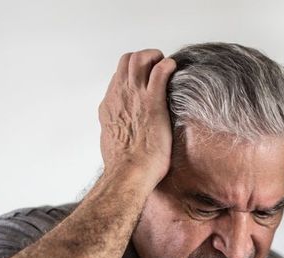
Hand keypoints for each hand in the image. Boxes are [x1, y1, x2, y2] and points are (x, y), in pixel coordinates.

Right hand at [97, 49, 176, 187]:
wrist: (128, 174)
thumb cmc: (123, 167)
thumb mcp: (112, 143)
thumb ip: (117, 131)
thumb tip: (122, 135)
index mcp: (109, 106)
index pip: (117, 78)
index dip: (132, 74)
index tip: (144, 80)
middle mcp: (119, 96)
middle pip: (126, 61)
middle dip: (143, 58)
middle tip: (157, 66)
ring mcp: (135, 97)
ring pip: (140, 59)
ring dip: (155, 57)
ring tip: (166, 64)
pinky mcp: (153, 102)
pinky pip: (160, 72)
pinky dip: (167, 65)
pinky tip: (174, 68)